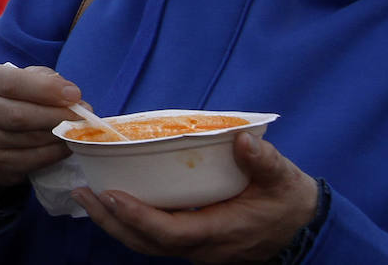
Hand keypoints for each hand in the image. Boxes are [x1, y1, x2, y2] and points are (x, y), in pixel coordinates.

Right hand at [0, 64, 80, 189]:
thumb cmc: (14, 98)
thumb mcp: (25, 79)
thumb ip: (46, 81)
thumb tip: (73, 98)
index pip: (12, 83)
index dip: (45, 89)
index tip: (74, 95)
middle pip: (19, 115)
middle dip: (56, 117)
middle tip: (82, 118)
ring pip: (26, 140)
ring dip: (57, 137)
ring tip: (77, 132)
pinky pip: (29, 161)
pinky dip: (53, 154)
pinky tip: (65, 146)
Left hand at [71, 132, 318, 263]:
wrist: (304, 230)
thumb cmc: (289, 202)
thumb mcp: (284, 179)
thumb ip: (264, 161)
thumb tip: (244, 139)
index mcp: (221, 232)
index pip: (171, 233)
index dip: (139, 217)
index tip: (112, 194)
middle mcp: (203, 247)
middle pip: (147, 243)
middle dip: (112, 221)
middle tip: (84, 192)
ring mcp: (196, 248)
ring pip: (146, 244)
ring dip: (115, 223)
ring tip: (88, 196)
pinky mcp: (193, 242)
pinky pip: (154, 238)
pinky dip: (131, 222)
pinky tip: (113, 201)